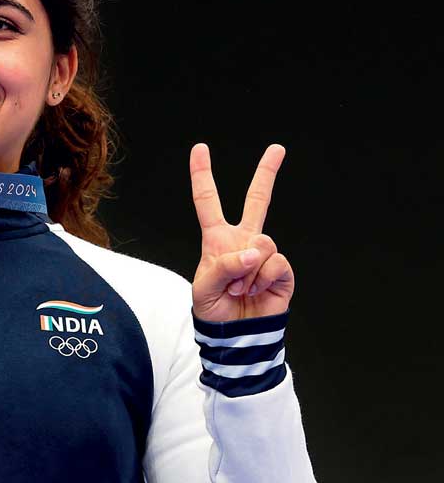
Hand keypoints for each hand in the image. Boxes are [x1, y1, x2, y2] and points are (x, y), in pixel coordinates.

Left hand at [189, 143, 294, 321]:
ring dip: (247, 272)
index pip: (208, 201)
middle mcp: (243, 241)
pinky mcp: (281, 271)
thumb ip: (223, 267)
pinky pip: (275, 264)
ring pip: (263, 244)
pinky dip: (263, 279)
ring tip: (239, 288)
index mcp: (217, 239)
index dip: (203, 175)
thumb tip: (253, 253)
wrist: (236, 334)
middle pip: (257, 200)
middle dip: (267, 173)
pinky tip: (256, 291)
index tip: (200, 149)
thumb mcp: (204, 287)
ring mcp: (264, 254)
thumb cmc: (214, 309)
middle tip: (277, 149)